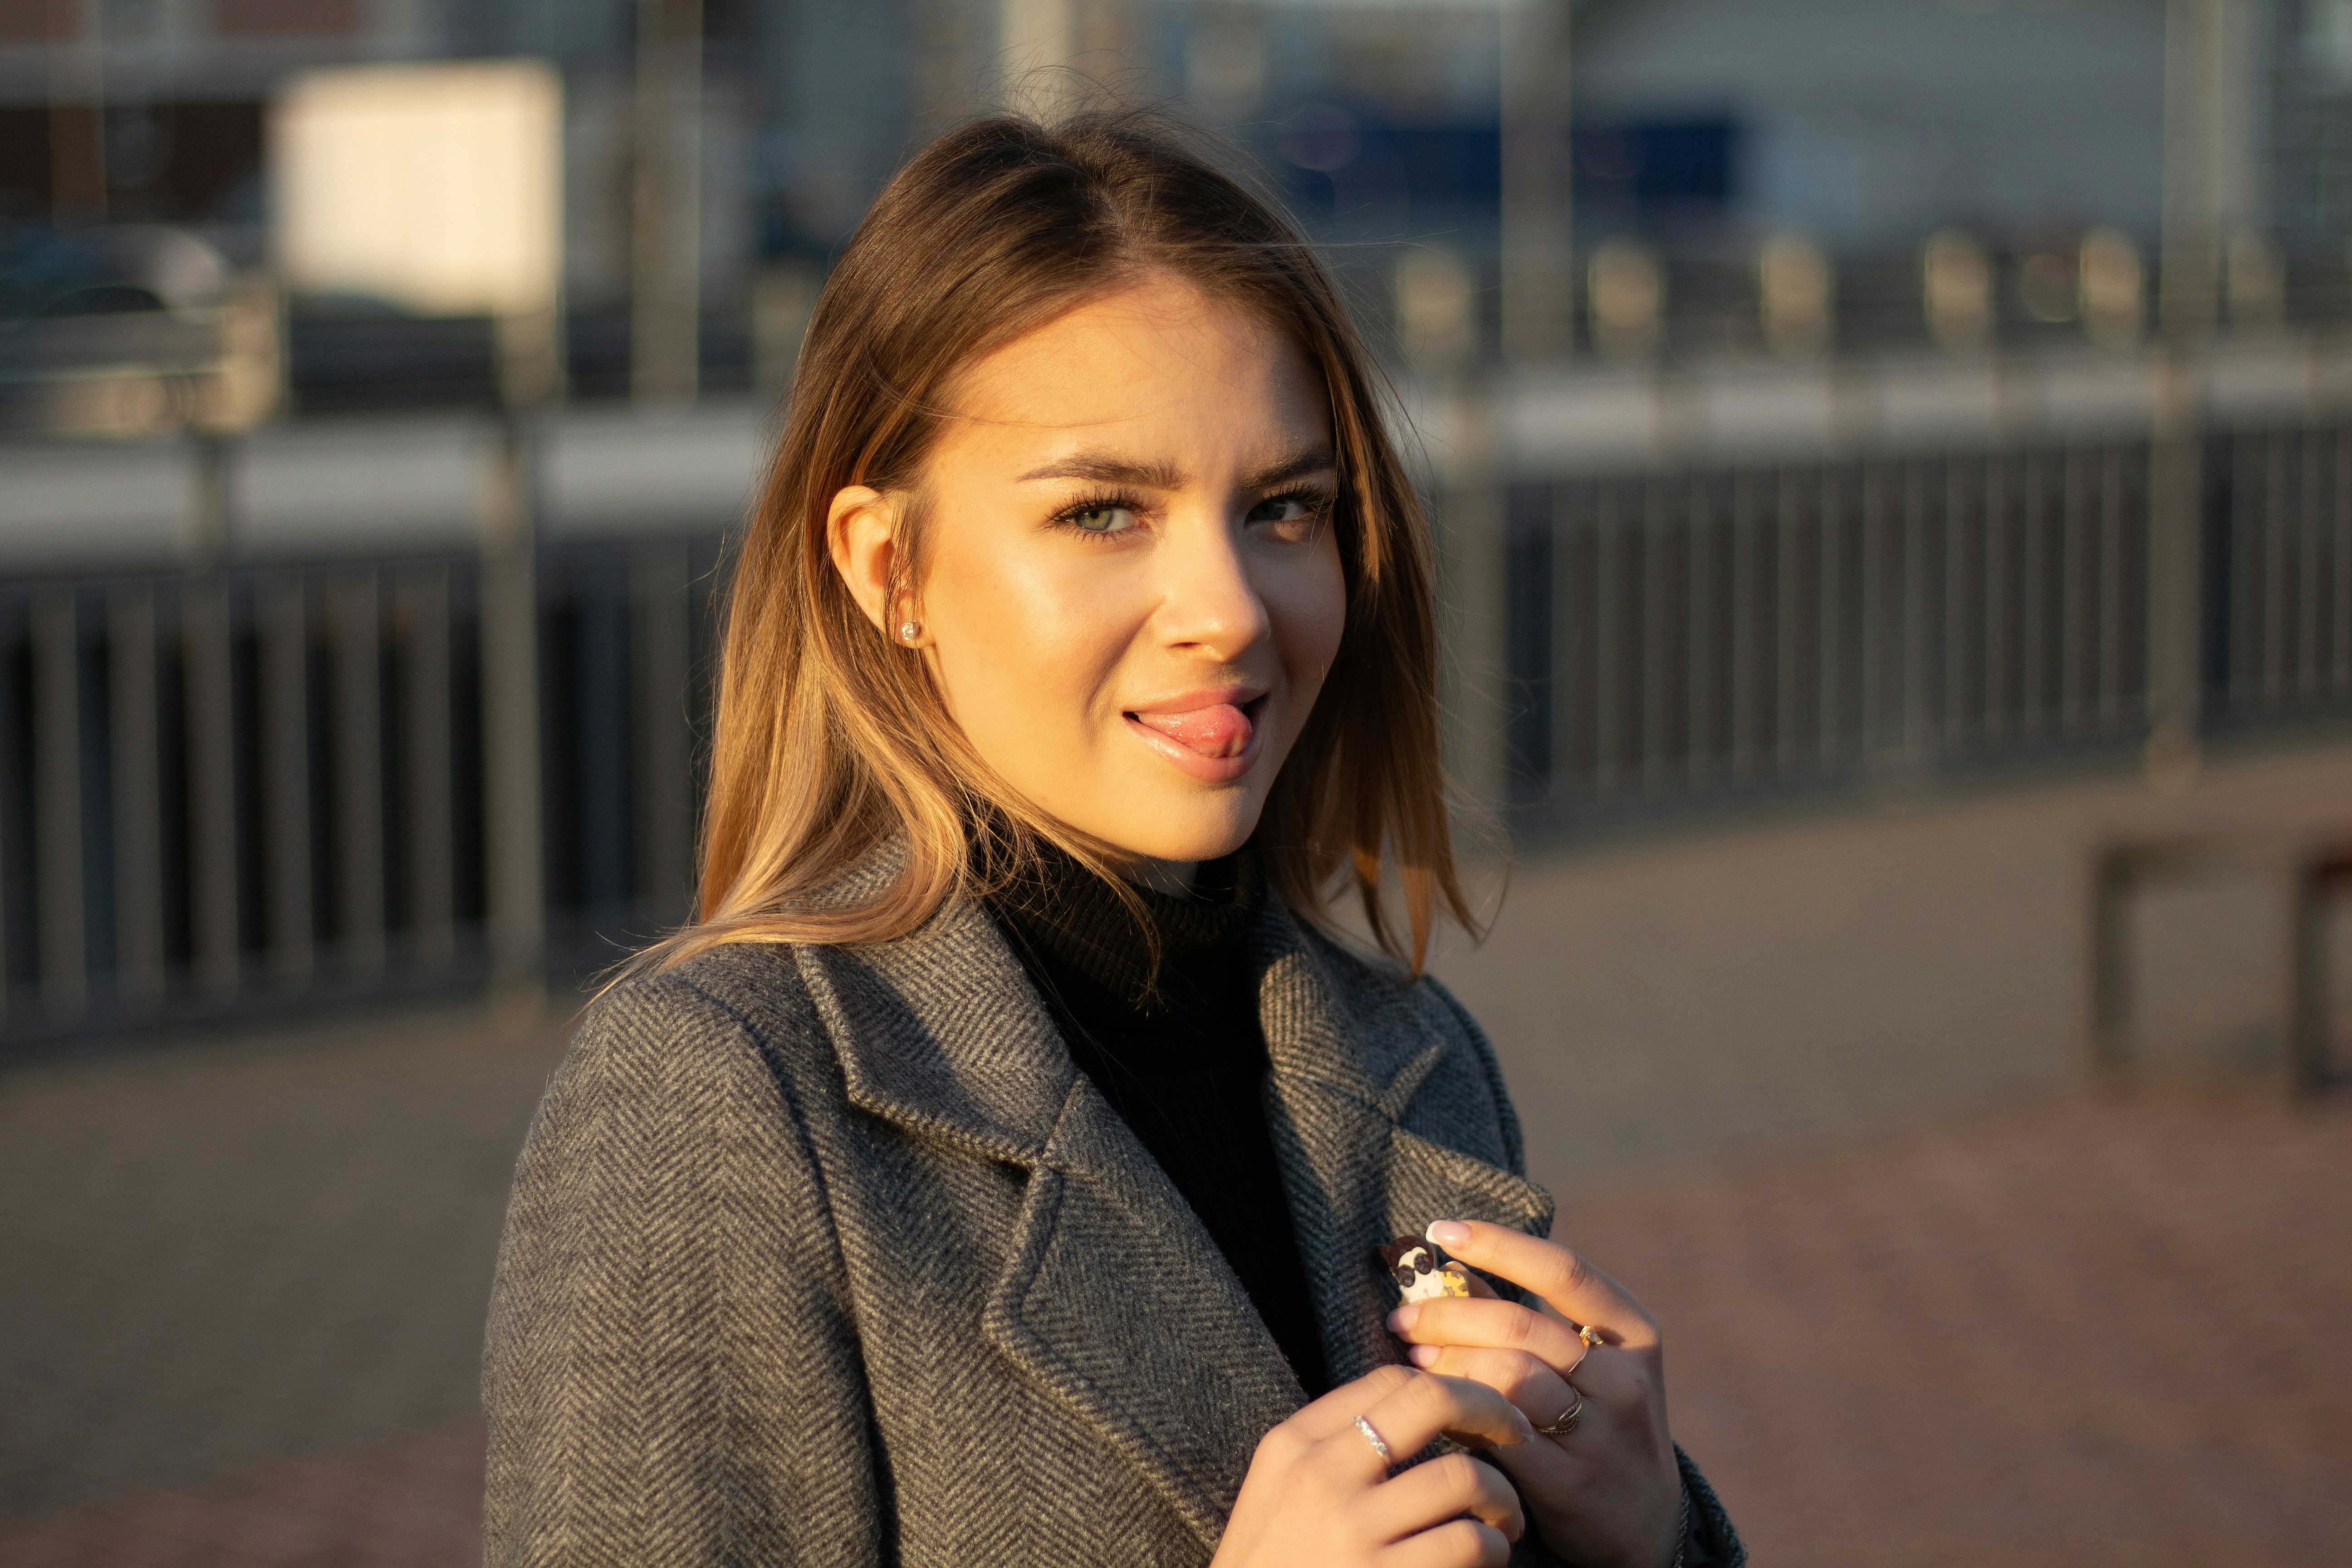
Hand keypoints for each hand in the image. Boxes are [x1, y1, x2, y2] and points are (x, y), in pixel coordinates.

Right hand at [1212, 1364, 1534, 1567]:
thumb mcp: (1280, 1494)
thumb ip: (1333, 1450)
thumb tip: (1417, 1407)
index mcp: (1293, 1445)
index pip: (1388, 1381)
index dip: (1447, 1387)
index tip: (1474, 1413)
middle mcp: (1321, 1476)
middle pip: (1431, 1401)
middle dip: (1492, 1409)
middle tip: (1518, 1432)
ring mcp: (1352, 1530)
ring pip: (1463, 1478)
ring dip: (1501, 1498)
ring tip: (1504, 1519)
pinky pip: (1468, 1543)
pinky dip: (1494, 1548)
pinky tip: (1488, 1558)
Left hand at [1386, 1221, 1681, 1567]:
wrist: (1645, 1520)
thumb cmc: (1598, 1419)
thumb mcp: (1586, 1360)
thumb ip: (1526, 1314)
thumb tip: (1449, 1265)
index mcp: (1634, 1330)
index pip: (1562, 1270)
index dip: (1498, 1244)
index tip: (1442, 1230)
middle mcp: (1625, 1378)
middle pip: (1520, 1326)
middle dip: (1447, 1314)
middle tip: (1402, 1318)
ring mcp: (1601, 1433)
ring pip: (1507, 1377)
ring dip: (1447, 1362)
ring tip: (1413, 1358)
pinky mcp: (1571, 1482)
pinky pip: (1499, 1433)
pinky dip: (1458, 1412)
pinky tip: (1434, 1405)